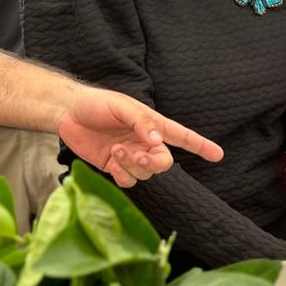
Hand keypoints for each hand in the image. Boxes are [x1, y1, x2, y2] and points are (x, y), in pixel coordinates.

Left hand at [59, 87, 223, 187]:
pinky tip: (113, 163)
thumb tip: (157, 140)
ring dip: (132, 165)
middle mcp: (145, 143)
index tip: (219, 154)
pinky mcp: (115, 167)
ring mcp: (131, 157)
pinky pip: (129, 182)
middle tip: (137, 154)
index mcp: (153, 125)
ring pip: (145, 174)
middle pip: (164, 163)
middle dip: (154, 163)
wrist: (67, 114)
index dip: (201, 146)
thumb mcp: (121, 106)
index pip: (183, 136)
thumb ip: (141, 121)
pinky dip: (124, 176)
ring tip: (115, 149)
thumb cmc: (97, 103)